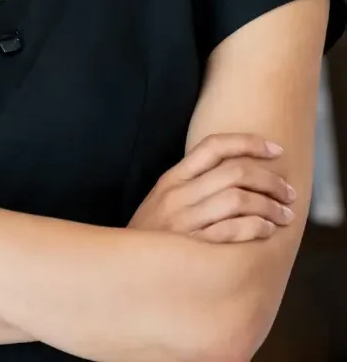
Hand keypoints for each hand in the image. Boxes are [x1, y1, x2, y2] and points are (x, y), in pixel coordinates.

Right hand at [129, 133, 295, 242]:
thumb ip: (190, 184)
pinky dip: (255, 227)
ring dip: (269, 205)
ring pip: (237, 199)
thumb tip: (233, 172)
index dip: (249, 142)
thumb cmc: (151, 237)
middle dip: (270, 179)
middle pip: (234, 172)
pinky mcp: (192, 248)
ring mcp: (184, 221)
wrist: (123, 269)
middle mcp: (178, 195)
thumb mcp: (161, 201)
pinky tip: (266, 230)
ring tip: (284, 215)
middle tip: (287, 192)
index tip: (275, 149)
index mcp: (172, 179)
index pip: (214, 146)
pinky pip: (231, 230)